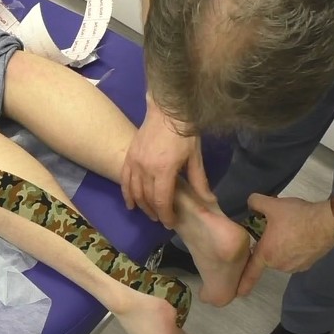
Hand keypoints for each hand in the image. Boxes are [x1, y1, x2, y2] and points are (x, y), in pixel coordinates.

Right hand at [121, 99, 214, 226]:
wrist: (168, 110)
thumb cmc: (184, 133)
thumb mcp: (195, 157)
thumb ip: (199, 181)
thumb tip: (209, 201)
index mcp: (164, 170)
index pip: (161, 200)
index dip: (166, 215)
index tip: (170, 223)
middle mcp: (146, 168)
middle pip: (147, 198)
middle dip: (155, 212)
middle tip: (162, 220)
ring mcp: (135, 162)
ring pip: (134, 191)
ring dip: (141, 205)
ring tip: (150, 213)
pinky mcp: (129, 157)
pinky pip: (124, 179)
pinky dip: (127, 193)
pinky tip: (131, 204)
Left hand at [236, 193, 333, 296]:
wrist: (327, 223)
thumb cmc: (297, 217)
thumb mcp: (272, 204)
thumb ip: (255, 202)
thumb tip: (249, 203)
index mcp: (266, 254)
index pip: (250, 272)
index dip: (242, 282)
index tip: (237, 293)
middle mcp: (279, 265)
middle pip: (267, 257)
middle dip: (268, 246)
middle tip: (273, 230)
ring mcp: (295, 267)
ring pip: (281, 257)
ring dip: (281, 248)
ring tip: (288, 231)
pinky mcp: (308, 265)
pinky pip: (294, 258)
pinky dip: (294, 250)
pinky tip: (299, 237)